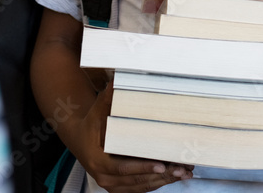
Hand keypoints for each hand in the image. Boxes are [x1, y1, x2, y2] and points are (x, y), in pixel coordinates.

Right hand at [73, 82, 193, 192]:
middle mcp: (104, 177)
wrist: (79, 139)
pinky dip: (157, 183)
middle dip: (161, 176)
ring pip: (141, 186)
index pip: (123, 168)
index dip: (143, 167)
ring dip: (163, 181)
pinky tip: (173, 176)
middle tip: (181, 169)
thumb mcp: (97, 111)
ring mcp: (111, 185)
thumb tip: (117, 80)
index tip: (162, 165)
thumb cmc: (91, 124)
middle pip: (137, 180)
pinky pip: (140, 188)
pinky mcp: (118, 187)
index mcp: (98, 161)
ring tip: (183, 172)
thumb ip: (108, 99)